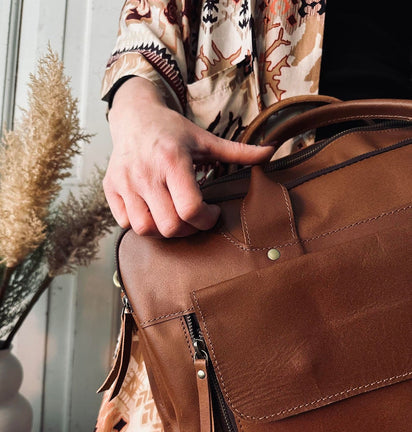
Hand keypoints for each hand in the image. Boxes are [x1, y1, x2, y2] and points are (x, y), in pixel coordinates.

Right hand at [104, 77, 273, 237]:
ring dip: (164, 230)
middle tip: (195, 218)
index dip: (206, 220)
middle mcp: (145, 173)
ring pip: (145, 229)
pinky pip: (125, 223)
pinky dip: (142, 225)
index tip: (212, 213)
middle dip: (188, 229)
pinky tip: (154, 212)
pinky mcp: (111, 189)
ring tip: (174, 217)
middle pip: (169, 226)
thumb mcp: (205, 139)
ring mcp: (125, 182)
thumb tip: (272, 152)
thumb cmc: (172, 131)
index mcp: (172, 160)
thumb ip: (238, 151)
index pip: (190, 209)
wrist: (134, 116)